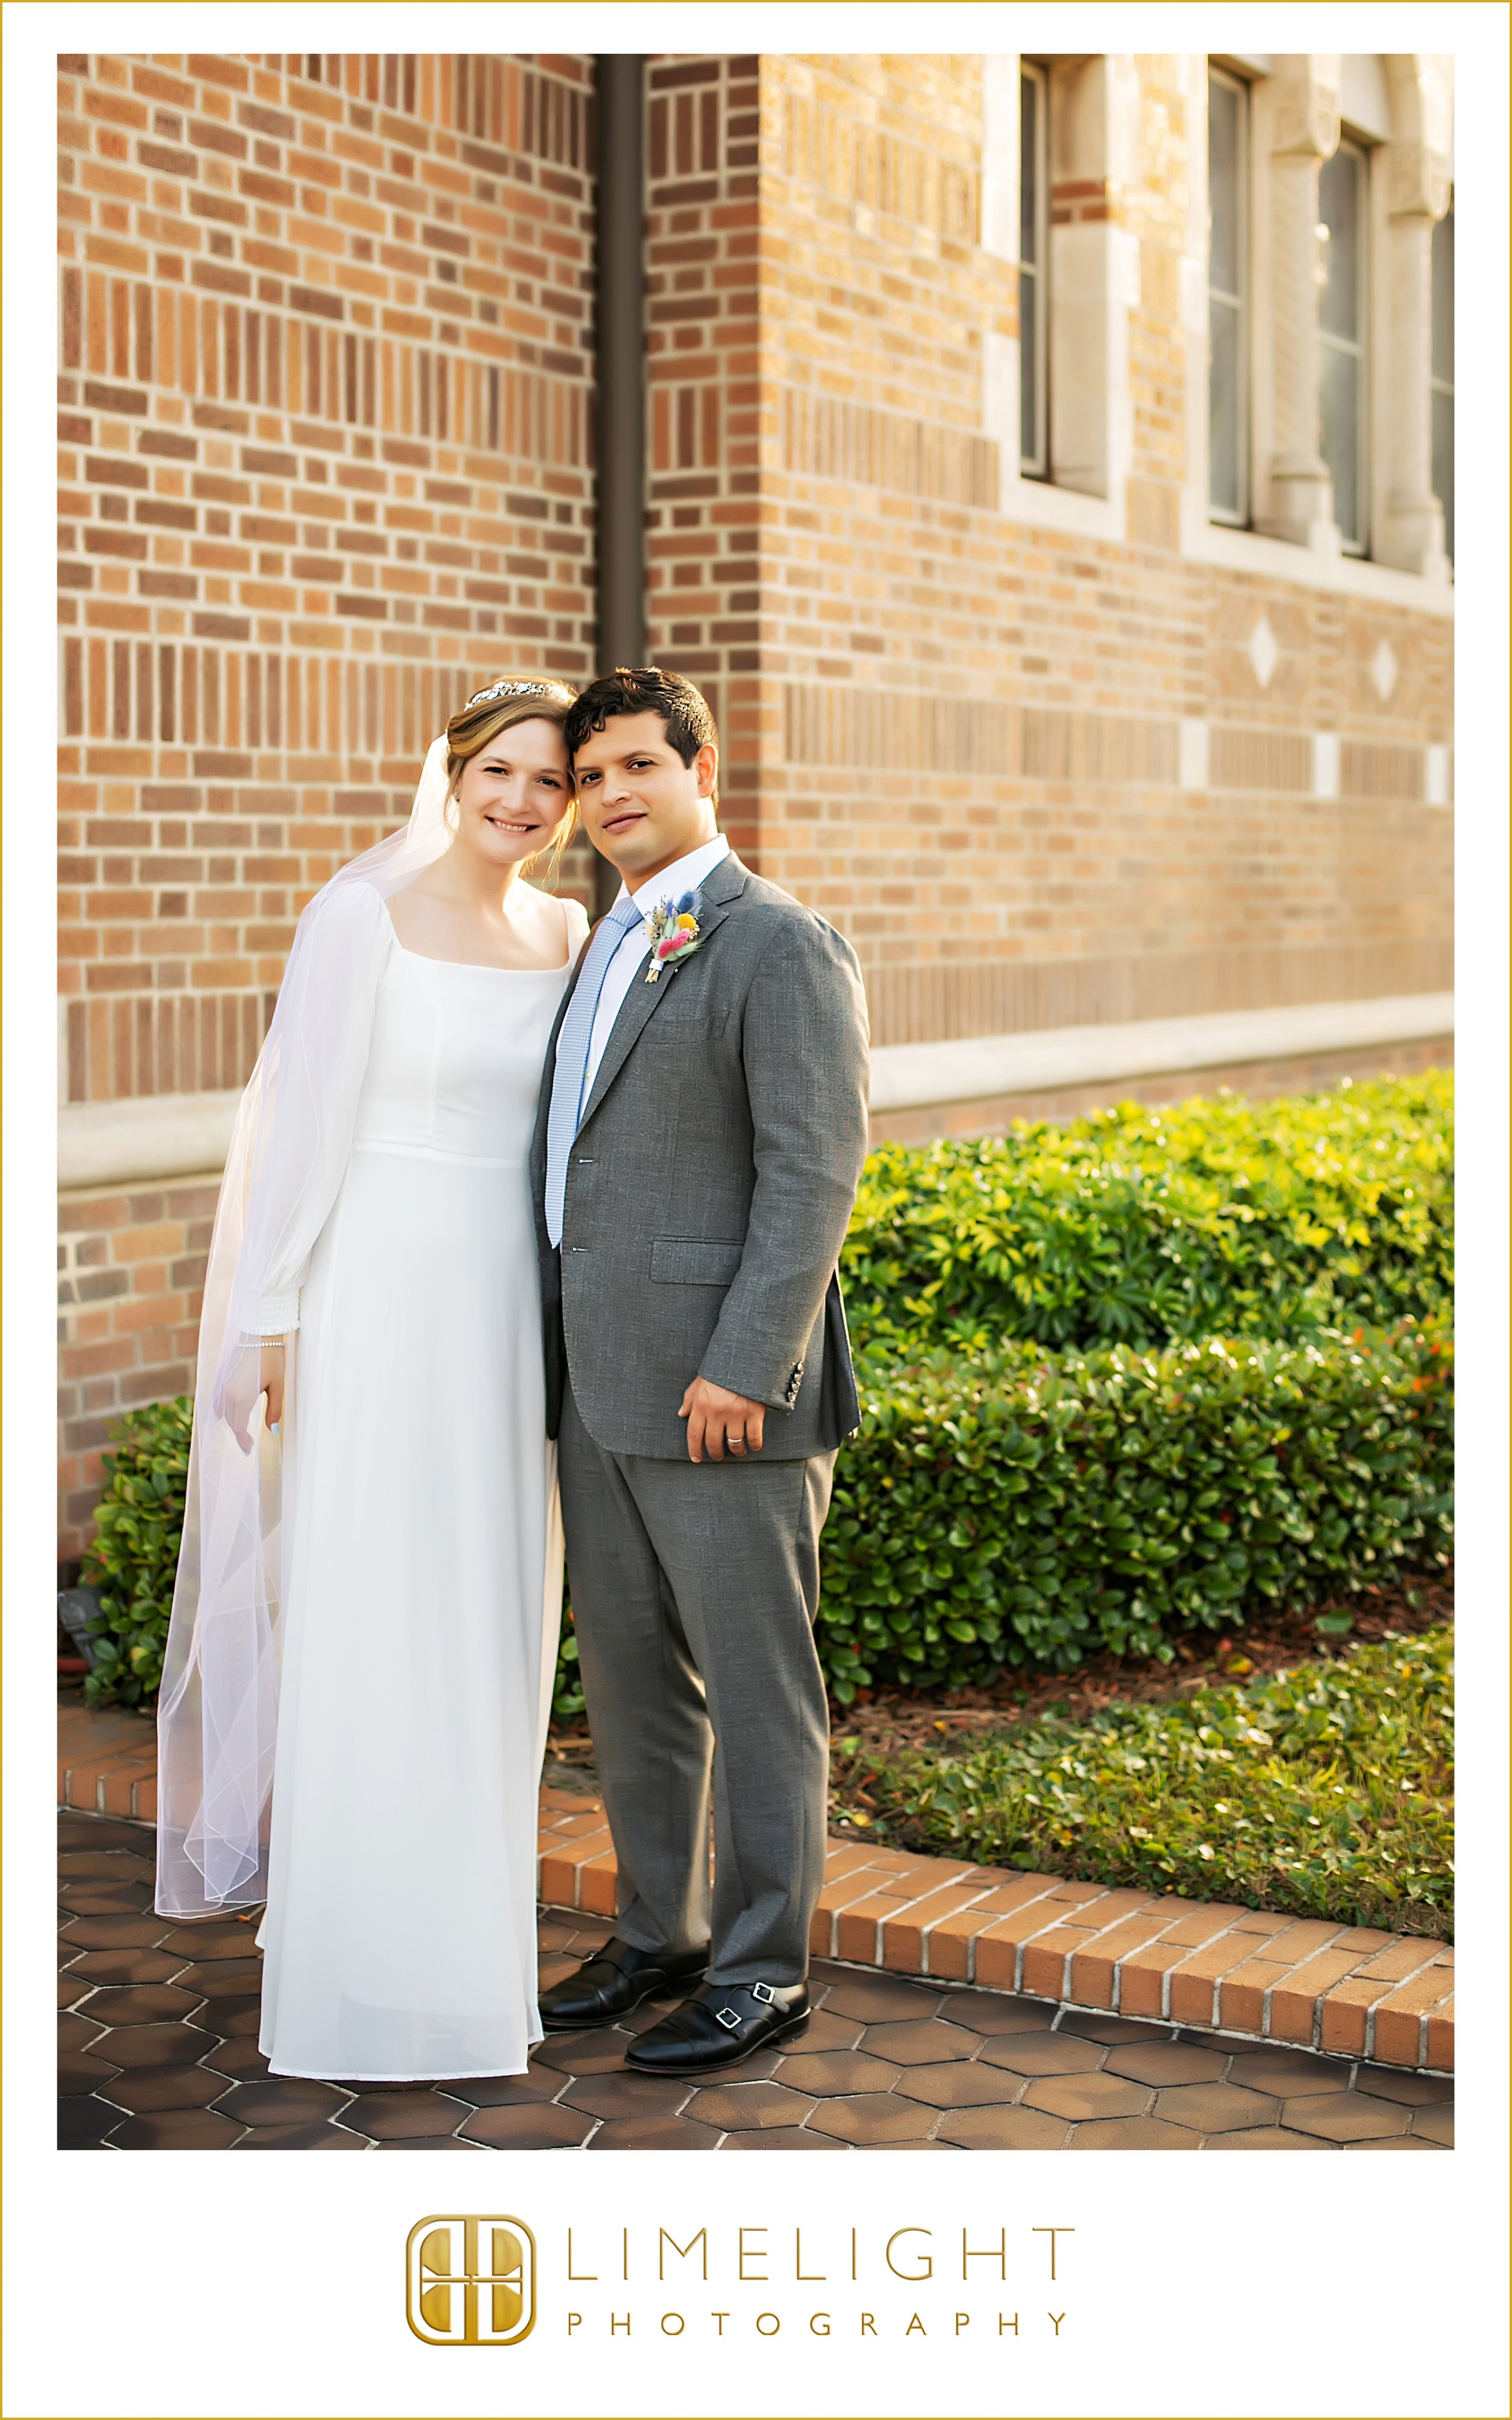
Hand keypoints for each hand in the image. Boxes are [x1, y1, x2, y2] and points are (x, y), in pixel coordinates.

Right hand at [218, 1339, 288, 1453]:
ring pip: (224, 1411)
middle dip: (239, 1434)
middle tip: (247, 1445)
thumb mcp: (278, 1385)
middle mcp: (228, 1393)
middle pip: (231, 1421)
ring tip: (241, 1432)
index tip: (249, 1450)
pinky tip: (226, 1414)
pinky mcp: (221, 1377)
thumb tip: (272, 1429)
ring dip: (232, 1422)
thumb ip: (274, 1409)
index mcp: (242, 1398)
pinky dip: (222, 1410)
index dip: (243, 1440)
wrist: (258, 1332)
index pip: (239, 1427)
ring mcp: (222, 1385)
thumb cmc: (271, 1357)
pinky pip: (218, 1400)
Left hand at [678, 1375, 764, 1463]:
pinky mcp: (754, 1413)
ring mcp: (736, 1413)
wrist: (746, 1356)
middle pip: (713, 1442)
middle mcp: (716, 1412)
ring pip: (734, 1443)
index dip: (694, 1449)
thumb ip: (689, 1399)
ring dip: (736, 1451)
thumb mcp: (700, 1382)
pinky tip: (754, 1447)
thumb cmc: (721, 1369)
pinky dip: (754, 1445)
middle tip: (719, 1456)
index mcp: (701, 1405)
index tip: (696, 1459)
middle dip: (715, 1453)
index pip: (694, 1434)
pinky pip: (753, 1437)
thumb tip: (681, 1414)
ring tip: (738, 1452)